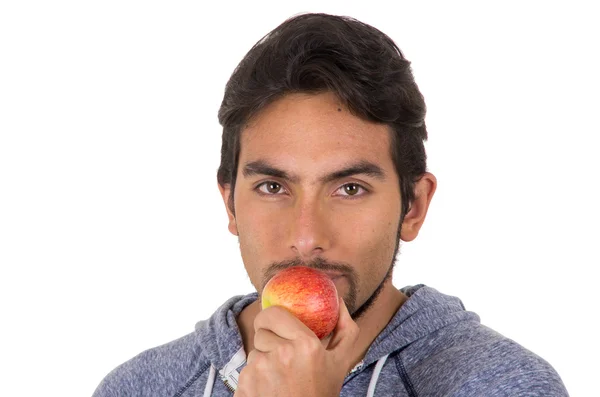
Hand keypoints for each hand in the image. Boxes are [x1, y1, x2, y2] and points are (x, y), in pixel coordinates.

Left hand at [234, 297, 358, 396]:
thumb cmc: (321, 394)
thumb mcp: (340, 363)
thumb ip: (345, 329)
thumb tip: (339, 301)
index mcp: (305, 345)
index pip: (273, 314)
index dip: (272, 319)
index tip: (276, 326)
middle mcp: (280, 354)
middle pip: (261, 332)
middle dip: (269, 340)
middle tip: (280, 355)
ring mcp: (259, 371)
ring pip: (253, 353)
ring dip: (263, 361)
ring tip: (278, 377)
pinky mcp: (244, 386)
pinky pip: (245, 371)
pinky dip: (254, 378)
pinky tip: (269, 390)